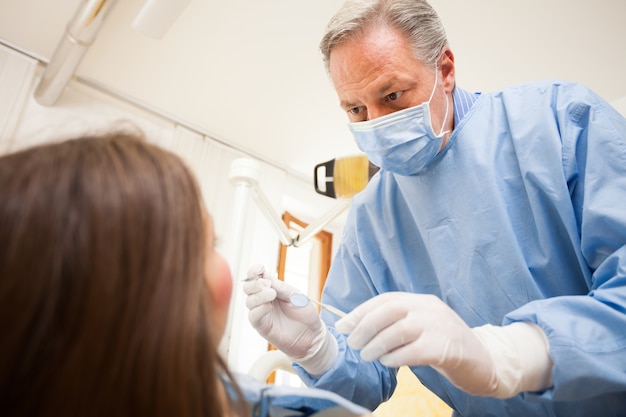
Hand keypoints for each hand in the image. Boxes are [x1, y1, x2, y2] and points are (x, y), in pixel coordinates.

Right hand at [243, 265, 337, 374]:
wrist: (311, 335)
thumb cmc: (303, 313)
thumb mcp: (294, 295)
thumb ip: (279, 287)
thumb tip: (264, 276)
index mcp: (271, 288)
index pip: (255, 276)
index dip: (254, 271)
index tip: (259, 269)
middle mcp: (262, 299)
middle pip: (248, 287)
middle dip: (255, 283)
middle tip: (268, 285)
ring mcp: (261, 312)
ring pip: (249, 301)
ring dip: (259, 295)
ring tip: (272, 294)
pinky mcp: (262, 326)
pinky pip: (253, 316)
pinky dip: (259, 310)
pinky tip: (268, 306)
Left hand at [336, 292, 496, 395]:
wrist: (485, 361)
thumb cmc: (444, 345)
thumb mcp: (421, 327)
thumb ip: (397, 324)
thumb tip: (358, 329)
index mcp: (421, 301)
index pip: (385, 300)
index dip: (361, 312)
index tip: (343, 326)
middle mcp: (430, 308)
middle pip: (389, 310)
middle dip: (365, 326)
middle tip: (353, 343)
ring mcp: (440, 326)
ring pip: (399, 330)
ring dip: (377, 344)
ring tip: (367, 356)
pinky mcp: (447, 347)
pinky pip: (414, 350)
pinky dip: (397, 357)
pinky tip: (388, 363)